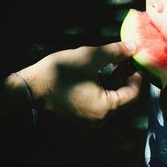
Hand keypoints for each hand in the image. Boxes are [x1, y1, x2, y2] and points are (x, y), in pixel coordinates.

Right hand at [17, 41, 141, 125]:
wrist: (29, 87)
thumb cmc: (61, 73)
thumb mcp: (91, 58)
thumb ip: (116, 53)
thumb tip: (136, 46)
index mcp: (106, 108)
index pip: (134, 94)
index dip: (138, 75)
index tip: (136, 60)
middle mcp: (100, 119)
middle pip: (124, 97)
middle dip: (126, 77)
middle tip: (126, 59)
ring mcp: (89, 120)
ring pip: (112, 99)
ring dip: (116, 81)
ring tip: (114, 62)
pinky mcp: (80, 116)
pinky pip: (100, 102)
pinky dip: (104, 88)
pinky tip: (101, 72)